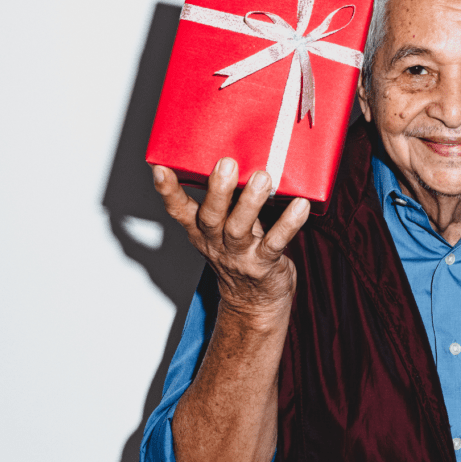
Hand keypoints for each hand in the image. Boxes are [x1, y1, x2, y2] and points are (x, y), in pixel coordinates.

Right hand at [151, 158, 310, 322]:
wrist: (254, 303)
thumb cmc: (241, 255)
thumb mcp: (224, 230)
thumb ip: (227, 201)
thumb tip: (239, 157)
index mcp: (202, 231)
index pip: (179, 211)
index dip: (168, 191)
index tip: (160, 169)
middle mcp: (216, 242)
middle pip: (211, 216)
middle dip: (217, 191)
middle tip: (226, 164)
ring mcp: (240, 255)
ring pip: (240, 228)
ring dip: (251, 202)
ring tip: (262, 178)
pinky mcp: (264, 264)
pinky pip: (276, 242)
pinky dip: (288, 223)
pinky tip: (300, 206)